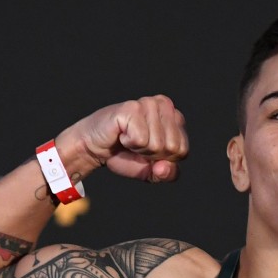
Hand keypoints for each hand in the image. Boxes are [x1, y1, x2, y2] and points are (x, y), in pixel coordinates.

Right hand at [58, 96, 189, 182]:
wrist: (95, 149)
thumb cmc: (124, 155)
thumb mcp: (152, 171)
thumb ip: (167, 174)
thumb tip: (163, 167)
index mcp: (175, 117)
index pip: (182, 151)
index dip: (164, 160)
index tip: (148, 151)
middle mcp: (164, 105)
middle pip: (172, 148)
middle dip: (152, 155)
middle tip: (137, 145)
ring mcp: (148, 104)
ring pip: (157, 144)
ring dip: (139, 149)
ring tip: (129, 139)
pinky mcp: (131, 108)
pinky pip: (141, 140)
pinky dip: (129, 143)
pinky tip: (121, 134)